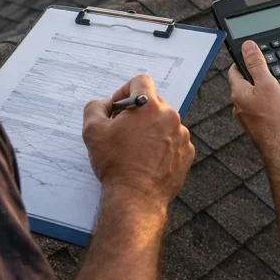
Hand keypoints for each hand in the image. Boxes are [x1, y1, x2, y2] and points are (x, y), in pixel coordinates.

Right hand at [83, 75, 194, 211]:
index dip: (125, 90)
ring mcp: (182, 135)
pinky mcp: (187, 153)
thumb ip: (95, 107)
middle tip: (123, 130)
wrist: (136, 198)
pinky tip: (149, 159)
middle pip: (154, 102)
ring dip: (151, 129)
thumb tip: (105, 103)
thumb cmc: (115, 164)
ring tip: (136, 148)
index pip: (141, 81)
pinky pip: (174, 140)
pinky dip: (163, 145)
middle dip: (138, 112)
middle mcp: (170, 116)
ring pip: (165, 122)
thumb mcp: (92, 131)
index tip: (118, 106)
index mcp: (149, 106)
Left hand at [227, 41, 279, 162]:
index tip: (254, 54)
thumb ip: (257, 65)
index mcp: (239, 93)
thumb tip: (247, 47)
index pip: (235, 70)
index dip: (244, 60)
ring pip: (267, 99)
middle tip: (279, 72)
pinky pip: (277, 113)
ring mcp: (253, 118)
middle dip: (267, 78)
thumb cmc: (274, 120)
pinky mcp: (265, 127)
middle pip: (251, 84)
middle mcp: (242, 106)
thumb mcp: (267, 84)